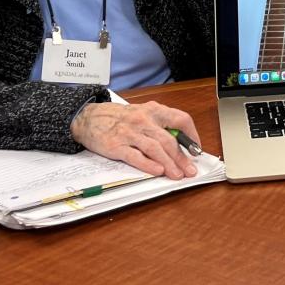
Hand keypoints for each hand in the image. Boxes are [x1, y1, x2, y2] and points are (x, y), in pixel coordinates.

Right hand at [70, 100, 200, 178]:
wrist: (89, 117)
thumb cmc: (120, 117)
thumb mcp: (143, 113)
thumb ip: (161, 124)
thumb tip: (182, 143)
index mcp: (154, 110)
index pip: (181, 120)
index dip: (192, 136)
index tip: (196, 149)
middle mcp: (144, 120)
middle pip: (169, 140)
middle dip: (182, 157)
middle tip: (190, 170)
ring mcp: (130, 133)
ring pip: (155, 149)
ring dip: (169, 164)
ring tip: (177, 175)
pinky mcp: (116, 145)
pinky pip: (135, 156)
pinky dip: (148, 165)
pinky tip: (158, 172)